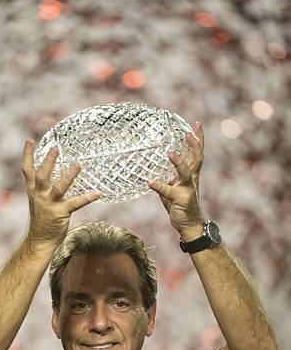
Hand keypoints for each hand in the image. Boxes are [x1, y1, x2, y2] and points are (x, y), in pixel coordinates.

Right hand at [21, 140, 100, 246]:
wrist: (40, 240)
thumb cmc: (42, 218)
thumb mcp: (37, 199)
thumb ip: (41, 186)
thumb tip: (50, 169)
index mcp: (33, 190)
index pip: (27, 170)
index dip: (28, 154)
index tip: (30, 140)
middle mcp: (39, 195)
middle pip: (41, 175)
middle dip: (48, 161)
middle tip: (56, 148)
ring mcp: (50, 204)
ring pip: (58, 188)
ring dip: (68, 176)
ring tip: (77, 165)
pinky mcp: (61, 213)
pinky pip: (75, 203)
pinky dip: (87, 198)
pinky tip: (97, 193)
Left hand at [148, 122, 204, 237]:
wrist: (190, 225)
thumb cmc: (180, 206)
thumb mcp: (172, 188)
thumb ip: (166, 177)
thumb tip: (150, 168)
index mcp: (191, 175)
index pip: (197, 153)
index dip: (198, 139)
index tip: (196, 124)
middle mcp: (192, 179)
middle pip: (196, 158)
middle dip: (193, 145)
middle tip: (187, 133)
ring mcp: (187, 189)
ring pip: (185, 173)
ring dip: (178, 162)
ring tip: (170, 153)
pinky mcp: (180, 200)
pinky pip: (168, 192)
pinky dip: (159, 186)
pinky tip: (150, 182)